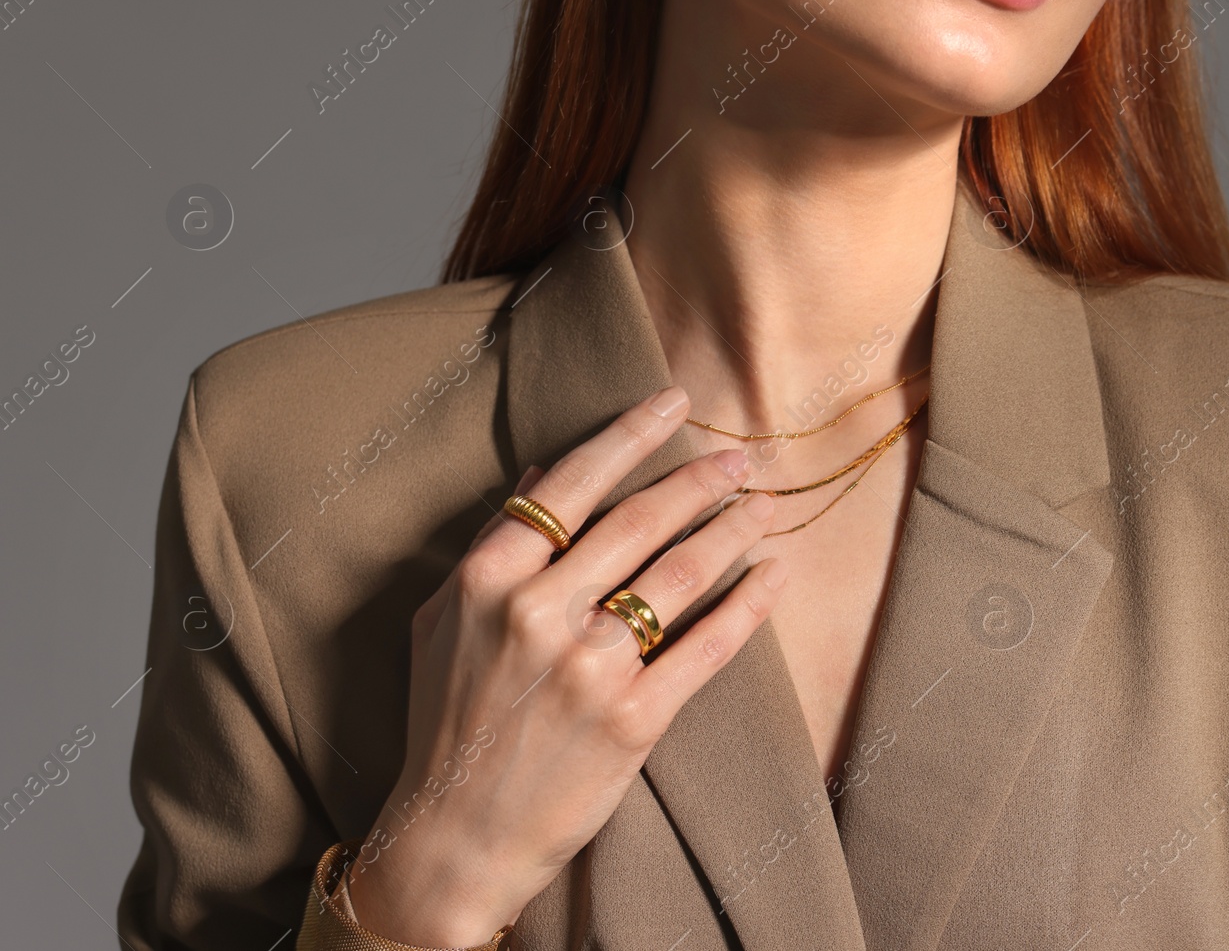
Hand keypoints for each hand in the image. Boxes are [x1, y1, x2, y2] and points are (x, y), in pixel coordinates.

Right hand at [343, 385, 784, 946]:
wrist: (454, 838)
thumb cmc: (447, 724)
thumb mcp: (442, 623)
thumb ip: (493, 548)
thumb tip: (540, 474)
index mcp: (487, 581)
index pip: (571, 484)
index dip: (629, 435)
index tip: (672, 402)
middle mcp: (537, 613)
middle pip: (637, 521)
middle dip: (699, 479)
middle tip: (740, 457)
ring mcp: (588, 667)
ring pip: (679, 573)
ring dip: (732, 529)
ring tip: (764, 504)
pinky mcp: (632, 719)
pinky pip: (707, 645)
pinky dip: (748, 604)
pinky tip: (774, 574)